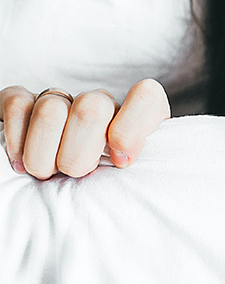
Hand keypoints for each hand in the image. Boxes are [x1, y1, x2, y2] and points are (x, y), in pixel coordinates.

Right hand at [1, 79, 169, 179]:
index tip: (120, 162)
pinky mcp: (24, 103)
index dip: (131, 129)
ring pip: (51, 110)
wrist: (62, 189)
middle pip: (92, 108)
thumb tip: (123, 159)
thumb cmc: (106, 187)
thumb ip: (139, 171)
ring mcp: (63, 100)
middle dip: (78, 155)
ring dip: (44, 156)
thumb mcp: (132, 182)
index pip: (146, 97)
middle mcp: (101, 103)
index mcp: (136, 118)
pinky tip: (21, 162)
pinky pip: (17, 105)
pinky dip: (16, 140)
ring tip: (47, 173)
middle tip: (75, 174)